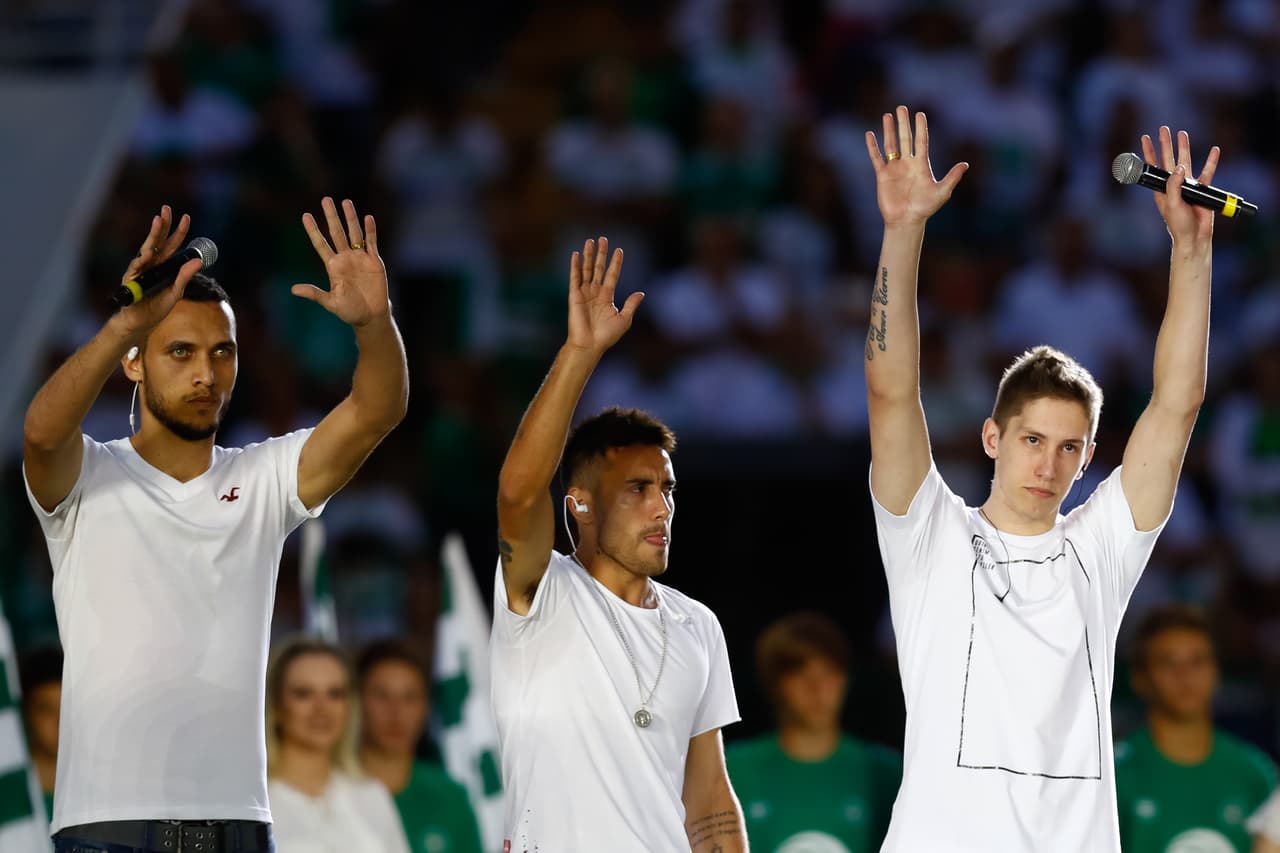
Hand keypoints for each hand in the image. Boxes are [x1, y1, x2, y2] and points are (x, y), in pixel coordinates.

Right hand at [113, 205, 203, 336]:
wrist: (141, 322)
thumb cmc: (157, 306)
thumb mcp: (176, 292)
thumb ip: (185, 276)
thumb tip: (199, 261)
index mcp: (164, 265)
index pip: (172, 244)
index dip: (179, 231)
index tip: (186, 217)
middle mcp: (151, 263)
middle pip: (158, 241)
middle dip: (163, 224)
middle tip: (166, 209)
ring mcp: (140, 270)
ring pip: (146, 248)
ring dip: (152, 234)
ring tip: (158, 221)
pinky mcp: (131, 279)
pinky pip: (136, 268)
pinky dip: (141, 260)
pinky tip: (146, 253)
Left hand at [296, 197, 389, 327]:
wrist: (371, 316)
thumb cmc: (350, 311)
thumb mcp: (331, 303)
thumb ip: (315, 294)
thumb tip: (294, 289)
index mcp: (333, 267)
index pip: (320, 244)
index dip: (313, 230)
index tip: (305, 215)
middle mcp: (345, 258)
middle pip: (337, 233)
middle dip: (331, 216)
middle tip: (325, 199)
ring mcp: (360, 258)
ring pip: (354, 233)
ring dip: (350, 218)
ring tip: (346, 202)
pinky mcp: (374, 261)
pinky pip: (372, 243)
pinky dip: (370, 231)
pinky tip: (368, 218)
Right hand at [566, 237, 638, 354]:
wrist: (589, 345)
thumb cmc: (606, 336)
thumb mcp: (624, 319)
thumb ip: (631, 305)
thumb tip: (641, 293)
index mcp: (607, 297)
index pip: (612, 275)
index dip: (616, 263)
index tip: (619, 250)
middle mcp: (595, 292)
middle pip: (599, 268)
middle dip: (602, 254)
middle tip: (603, 239)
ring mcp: (584, 293)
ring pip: (587, 270)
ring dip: (589, 255)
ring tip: (591, 241)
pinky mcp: (574, 296)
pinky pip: (574, 278)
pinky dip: (575, 266)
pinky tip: (576, 255)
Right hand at [864, 106, 967, 227]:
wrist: (906, 221)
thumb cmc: (925, 208)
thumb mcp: (942, 192)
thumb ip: (952, 177)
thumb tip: (965, 164)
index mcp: (922, 165)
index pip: (921, 141)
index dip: (921, 128)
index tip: (920, 114)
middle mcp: (908, 163)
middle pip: (905, 139)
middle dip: (903, 124)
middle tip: (902, 108)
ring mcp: (895, 169)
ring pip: (891, 145)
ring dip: (889, 130)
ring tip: (887, 115)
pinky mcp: (883, 176)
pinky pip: (876, 158)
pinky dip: (872, 147)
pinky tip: (870, 134)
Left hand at [1141, 126, 1218, 245]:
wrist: (1194, 236)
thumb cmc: (1178, 223)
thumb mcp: (1172, 204)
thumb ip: (1174, 186)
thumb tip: (1181, 167)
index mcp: (1161, 188)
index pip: (1153, 166)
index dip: (1149, 152)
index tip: (1145, 137)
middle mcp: (1173, 184)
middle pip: (1169, 159)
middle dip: (1165, 144)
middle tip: (1163, 128)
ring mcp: (1187, 185)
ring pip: (1187, 161)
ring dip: (1184, 147)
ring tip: (1182, 133)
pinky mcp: (1201, 189)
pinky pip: (1208, 171)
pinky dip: (1211, 161)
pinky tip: (1214, 150)